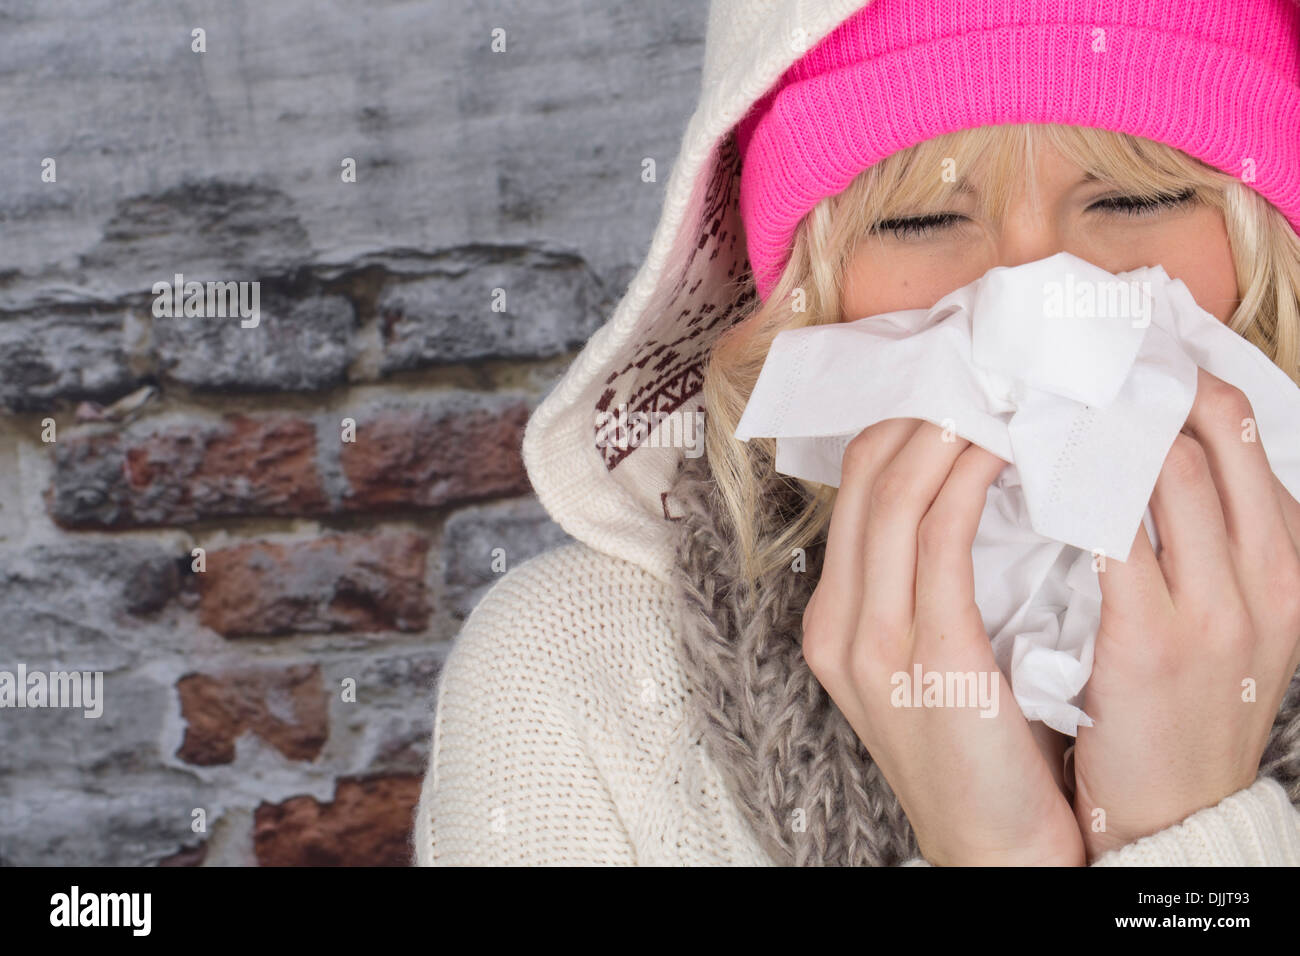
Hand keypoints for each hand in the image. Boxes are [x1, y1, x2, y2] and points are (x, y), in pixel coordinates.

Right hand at [802, 417, 1084, 865]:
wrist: (994, 848)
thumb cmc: (981, 750)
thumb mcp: (929, 662)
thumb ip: (927, 586)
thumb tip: (970, 491)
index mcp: (832, 620)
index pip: (854, 486)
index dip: (904, 420)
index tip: (962, 381)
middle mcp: (837, 623)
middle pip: (867, 474)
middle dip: (928, 404)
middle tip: (989, 363)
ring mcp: (871, 640)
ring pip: (897, 491)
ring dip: (955, 428)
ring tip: (1007, 393)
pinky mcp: (928, 655)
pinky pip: (943, 534)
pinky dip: (975, 477)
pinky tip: (1013, 451)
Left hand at [1072, 368, 1299, 860]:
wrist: (1174, 813)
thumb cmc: (1184, 703)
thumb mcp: (1224, 613)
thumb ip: (1199, 536)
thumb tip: (1137, 447)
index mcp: (1283, 558)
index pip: (1236, 424)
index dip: (1168, 374)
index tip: (1104, 352)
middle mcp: (1264, 572)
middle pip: (1199, 429)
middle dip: (1120, 385)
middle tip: (1052, 359)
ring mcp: (1214, 607)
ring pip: (1152, 466)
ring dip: (1084, 425)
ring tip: (1027, 401)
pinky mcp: (1150, 639)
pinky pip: (1104, 530)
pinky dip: (1063, 486)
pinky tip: (1019, 469)